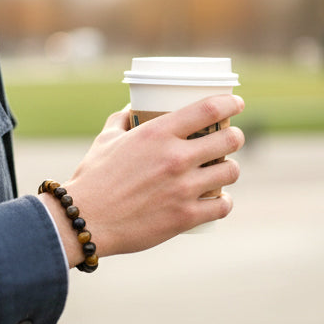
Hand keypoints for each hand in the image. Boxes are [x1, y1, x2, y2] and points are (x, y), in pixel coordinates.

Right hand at [41, 95, 245, 265]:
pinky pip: (223, 206)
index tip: (237, 103)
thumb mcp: (106, 140)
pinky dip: (224, 202)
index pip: (208, 109)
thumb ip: (121, 120)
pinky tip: (220, 200)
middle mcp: (176, 158)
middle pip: (228, 140)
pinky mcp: (186, 216)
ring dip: (231, 170)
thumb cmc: (93, 178)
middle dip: (235, 137)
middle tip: (232, 139)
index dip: (230, 103)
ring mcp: (184, 188)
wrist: (86, 220)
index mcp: (158, 134)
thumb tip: (132, 107)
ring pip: (231, 172)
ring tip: (224, 170)